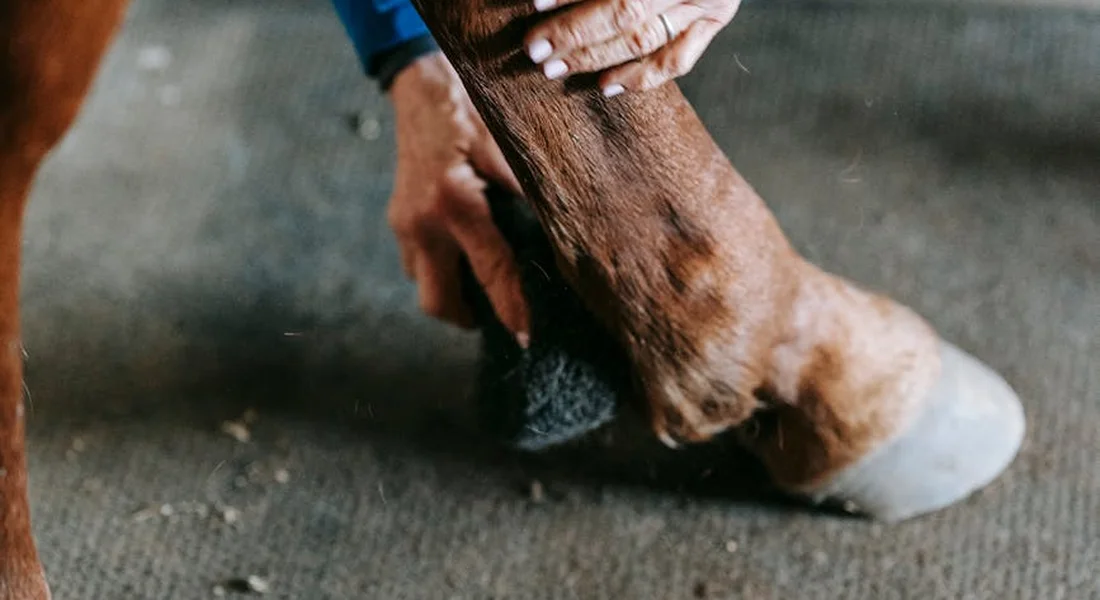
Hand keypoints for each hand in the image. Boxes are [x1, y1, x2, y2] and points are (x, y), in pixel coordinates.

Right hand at [387, 52, 529, 343]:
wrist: (423, 87)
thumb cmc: (472, 113)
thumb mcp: (508, 149)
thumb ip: (530, 196)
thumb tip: (564, 239)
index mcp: (456, 202)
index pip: (491, 271)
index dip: (511, 308)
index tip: (526, 337)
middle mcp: (422, 221)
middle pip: (438, 301)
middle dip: (468, 318)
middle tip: (500, 319)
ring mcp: (403, 223)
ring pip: (423, 286)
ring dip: (453, 295)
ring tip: (486, 290)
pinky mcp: (397, 220)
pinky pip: (417, 263)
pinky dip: (441, 271)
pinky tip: (466, 260)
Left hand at [524, 0, 741, 95]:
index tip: (535, 4)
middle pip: (625, 11)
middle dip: (574, 33)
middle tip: (534, 48)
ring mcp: (705, 2)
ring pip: (644, 40)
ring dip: (595, 58)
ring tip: (555, 68)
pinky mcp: (715, 21)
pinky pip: (676, 61)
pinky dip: (640, 78)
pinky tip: (606, 86)